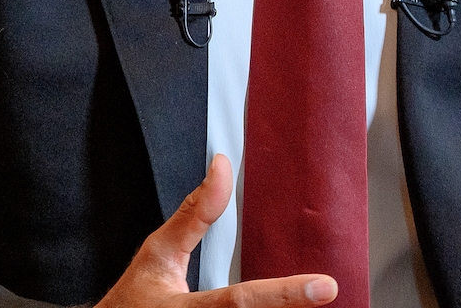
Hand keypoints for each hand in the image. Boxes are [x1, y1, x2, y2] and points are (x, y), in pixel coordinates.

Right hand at [96, 154, 337, 307]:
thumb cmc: (135, 299)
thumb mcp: (159, 253)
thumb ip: (195, 215)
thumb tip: (221, 167)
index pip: (239, 302)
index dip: (284, 294)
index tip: (324, 287)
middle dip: (291, 307)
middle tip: (325, 292)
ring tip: (310, 297)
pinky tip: (289, 305)